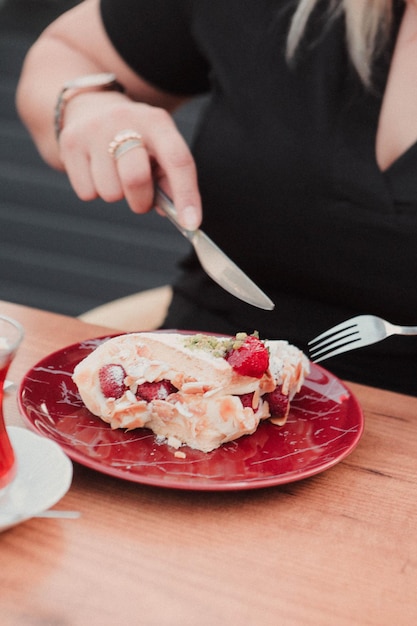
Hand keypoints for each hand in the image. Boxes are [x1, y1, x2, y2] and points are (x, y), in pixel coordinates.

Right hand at [58, 90, 201, 229]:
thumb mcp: (159, 148)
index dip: (187, 195)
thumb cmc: (135, 139)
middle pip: (135, 178)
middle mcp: (124, 120)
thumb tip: (180, 215)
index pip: (178, 160)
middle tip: (140, 199)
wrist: (90, 108)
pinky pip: (86, 192)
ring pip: (109, 192)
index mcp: (156, 122)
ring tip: (115, 175)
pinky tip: (96, 171)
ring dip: (116, 194)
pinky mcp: (70, 143)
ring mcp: (94, 130)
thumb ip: (171, 181)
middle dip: (141, 201)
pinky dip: (94, 191)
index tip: (191, 223)